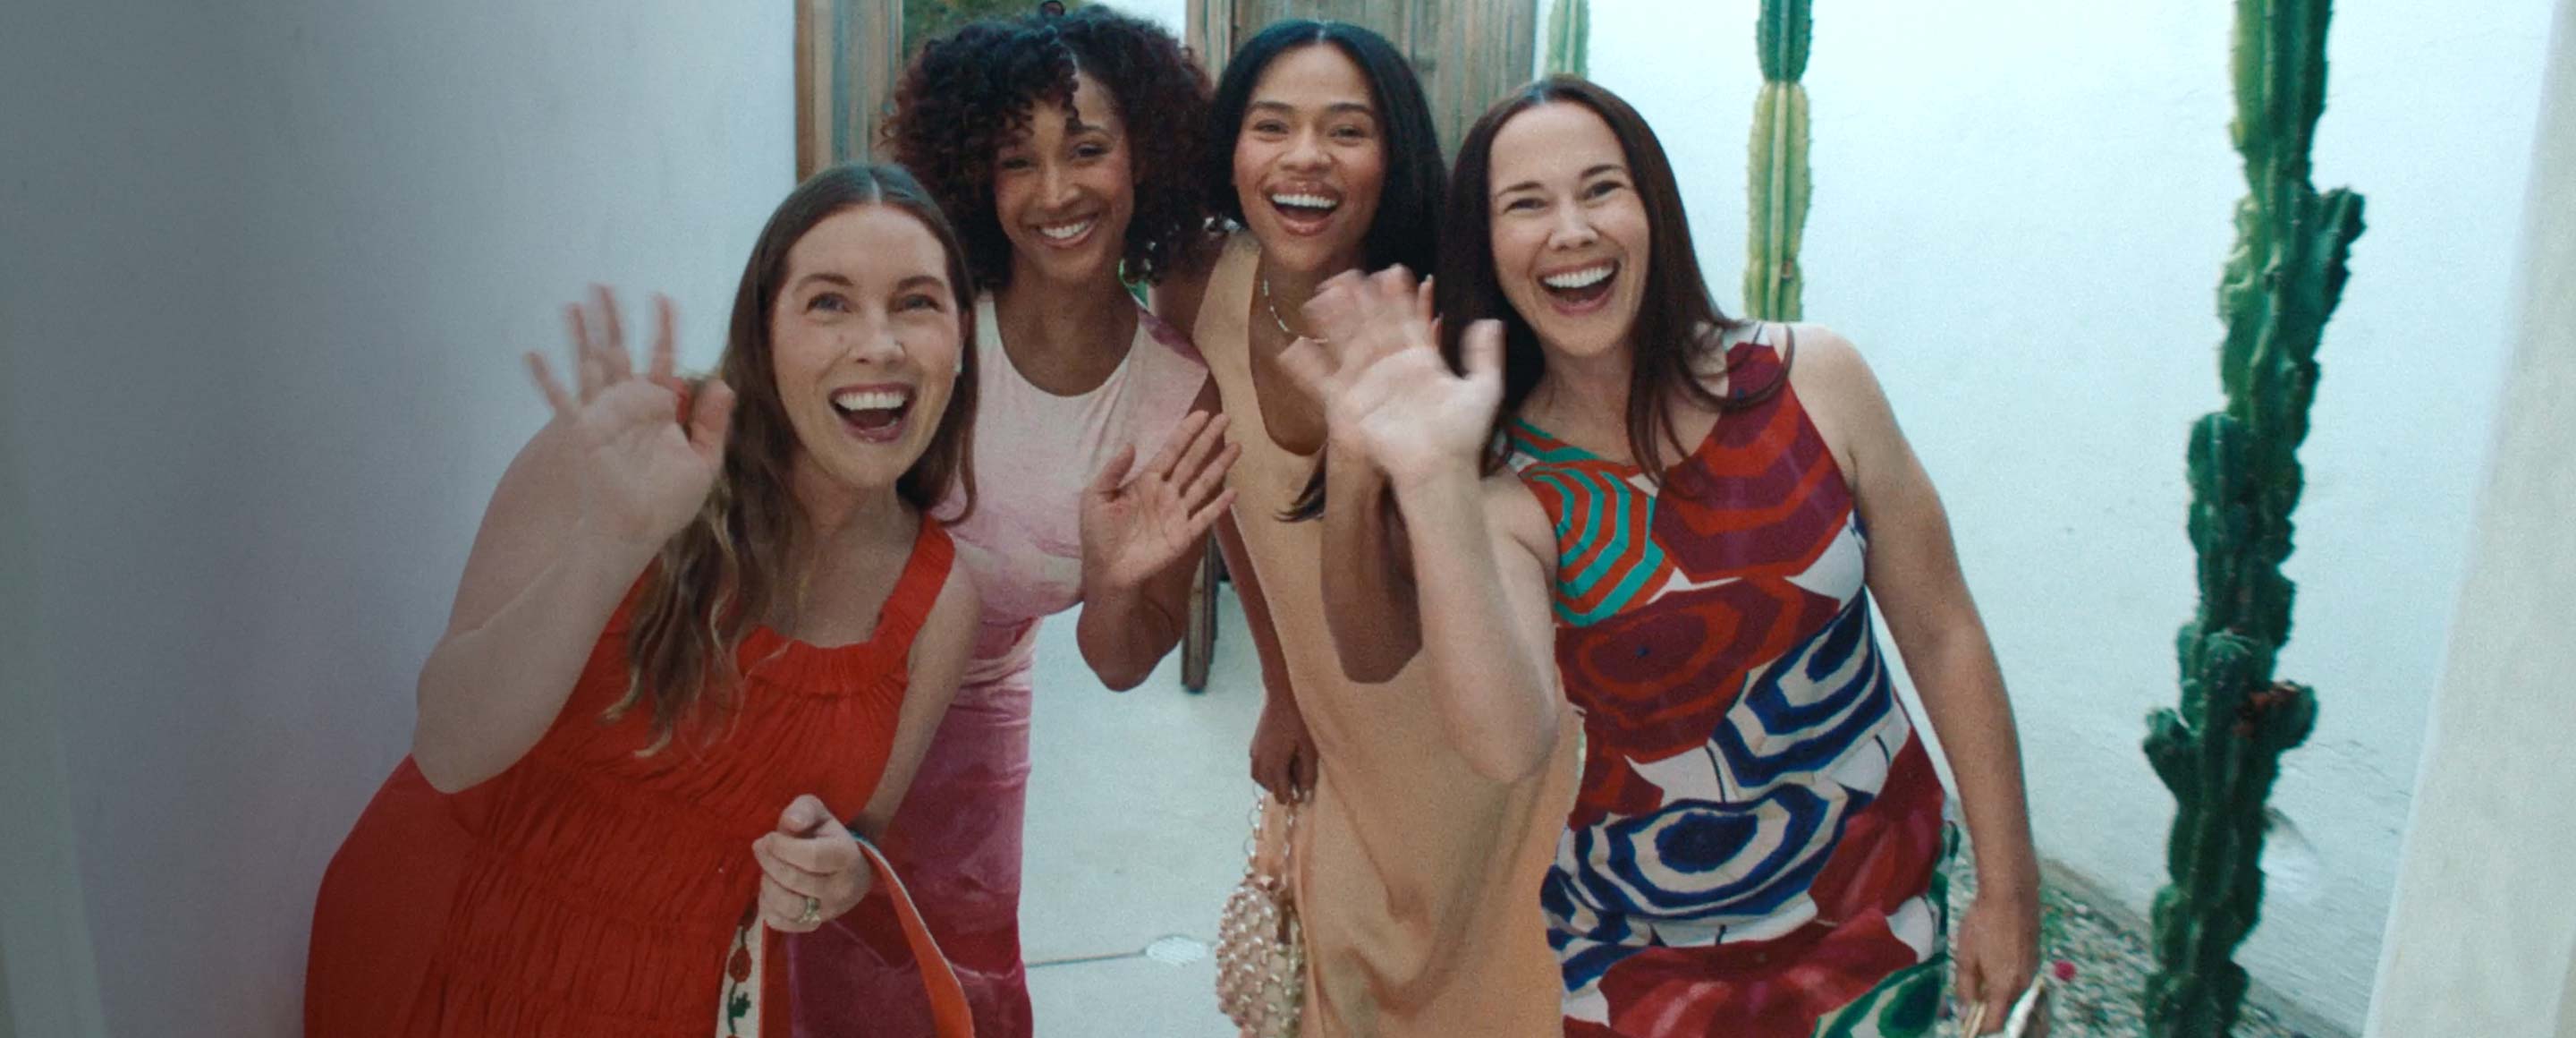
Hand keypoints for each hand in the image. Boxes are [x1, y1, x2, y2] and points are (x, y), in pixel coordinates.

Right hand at [528, 286, 735, 553]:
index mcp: (658, 408)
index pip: (662, 359)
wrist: (638, 530)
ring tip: (573, 303)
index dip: (663, 329)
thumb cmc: (669, 503)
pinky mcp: (583, 432)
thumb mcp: (703, 461)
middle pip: (619, 351)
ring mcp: (603, 416)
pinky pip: (562, 401)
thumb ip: (713, 422)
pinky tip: (532, 354)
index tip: (664, 299)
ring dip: (581, 334)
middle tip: (603, 285)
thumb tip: (722, 382)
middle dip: (613, 319)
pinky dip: (547, 378)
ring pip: (590, 364)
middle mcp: (628, 405)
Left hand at [751, 795, 872, 933]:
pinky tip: (769, 890)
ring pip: (789, 907)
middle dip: (770, 863)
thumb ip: (804, 810)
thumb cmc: (828, 836)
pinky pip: (782, 924)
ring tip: (766, 870)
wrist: (848, 867)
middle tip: (760, 848)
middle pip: (796, 881)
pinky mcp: (814, 925)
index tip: (769, 838)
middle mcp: (842, 889)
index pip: (812, 857)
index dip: (783, 848)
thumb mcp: (819, 813)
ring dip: (768, 886)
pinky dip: (767, 907)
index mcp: (846, 857)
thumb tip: (790, 823)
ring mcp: (829, 911)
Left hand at [1079, 411, 1241, 593]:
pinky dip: (1219, 505)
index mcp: (1146, 481)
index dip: (1186, 432)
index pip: (1171, 451)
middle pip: (1192, 461)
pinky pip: (1205, 517)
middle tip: (1225, 418)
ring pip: (1204, 484)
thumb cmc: (1098, 534)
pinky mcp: (1184, 535)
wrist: (1106, 571)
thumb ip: (1112, 471)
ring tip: (1236, 446)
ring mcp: (1178, 513)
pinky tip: (1233, 491)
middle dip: (1208, 440)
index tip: (1201, 414)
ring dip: (1220, 465)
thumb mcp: (1095, 497)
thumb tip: (1130, 444)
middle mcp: (1166, 493)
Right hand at [1248, 692, 1317, 801]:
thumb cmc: (1298, 722)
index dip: (1292, 798)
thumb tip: (1305, 792)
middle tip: (1298, 778)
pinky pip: (1257, 767)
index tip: (1302, 795)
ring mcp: (1254, 754)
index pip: (1280, 794)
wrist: (1281, 698)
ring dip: (1273, 781)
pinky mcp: (1253, 746)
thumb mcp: (1308, 749)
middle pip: (1269, 788)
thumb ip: (1307, 773)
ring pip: (1260, 779)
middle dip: (1283, 788)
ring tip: (1288, 772)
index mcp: (1274, 765)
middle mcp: (1260, 762)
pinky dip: (1266, 771)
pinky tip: (1279, 761)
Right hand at [1278, 268, 1502, 489]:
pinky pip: (1323, 382)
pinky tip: (1292, 346)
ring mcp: (1368, 386)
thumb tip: (1490, 321)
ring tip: (1321, 295)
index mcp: (1420, 362)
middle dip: (1361, 301)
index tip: (1392, 271)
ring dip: (1334, 321)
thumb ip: (1485, 355)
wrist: (1439, 470)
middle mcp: (1391, 370)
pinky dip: (1307, 367)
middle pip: (1372, 326)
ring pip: (1347, 345)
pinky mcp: (1349, 406)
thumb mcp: (1483, 390)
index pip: (1405, 322)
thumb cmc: (1463, 437)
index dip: (1398, 298)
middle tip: (1349, 273)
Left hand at [1952, 888, 2040, 1033]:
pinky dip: (2006, 977)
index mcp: (2005, 987)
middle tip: (1969, 991)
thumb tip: (1964, 1011)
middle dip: (1987, 1007)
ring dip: (1997, 991)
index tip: (1967, 1023)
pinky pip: (2020, 978)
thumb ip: (1964, 987)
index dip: (1980, 1027)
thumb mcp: (1965, 956)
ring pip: (2013, 993)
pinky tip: (1994, 956)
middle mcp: (2023, 984)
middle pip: (2005, 1009)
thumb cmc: (1983, 923)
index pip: (1995, 1023)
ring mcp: (2032, 971)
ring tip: (1979, 968)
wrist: (2012, 894)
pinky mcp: (2036, 958)